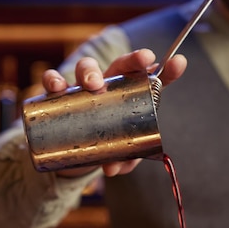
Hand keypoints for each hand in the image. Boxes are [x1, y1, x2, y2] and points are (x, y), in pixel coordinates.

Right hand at [43, 49, 186, 177]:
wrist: (75, 151)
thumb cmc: (106, 143)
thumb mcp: (123, 150)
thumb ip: (124, 158)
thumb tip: (114, 167)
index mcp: (127, 93)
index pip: (148, 78)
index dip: (165, 70)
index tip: (177, 62)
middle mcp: (107, 85)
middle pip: (120, 64)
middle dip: (131, 60)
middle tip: (141, 64)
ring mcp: (82, 88)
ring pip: (85, 67)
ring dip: (90, 71)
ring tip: (93, 85)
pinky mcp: (59, 97)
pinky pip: (52, 82)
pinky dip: (53, 80)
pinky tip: (56, 87)